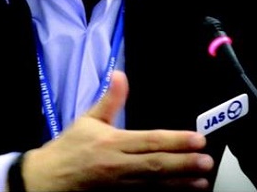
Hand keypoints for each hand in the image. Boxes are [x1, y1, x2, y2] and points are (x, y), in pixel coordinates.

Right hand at [20, 70, 213, 190]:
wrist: (50, 179)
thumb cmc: (71, 147)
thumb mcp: (89, 119)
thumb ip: (110, 99)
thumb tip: (121, 75)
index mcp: (112, 143)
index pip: (149, 140)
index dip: (175, 140)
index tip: (196, 138)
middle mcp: (119, 166)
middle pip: (156, 165)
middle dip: (184, 163)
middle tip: (207, 161)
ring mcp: (120, 186)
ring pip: (155, 184)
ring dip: (180, 183)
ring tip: (202, 180)